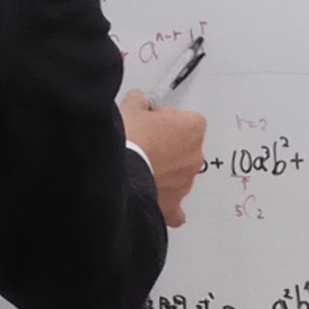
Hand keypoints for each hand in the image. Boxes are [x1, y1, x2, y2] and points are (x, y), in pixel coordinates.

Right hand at [121, 90, 206, 228]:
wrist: (113, 172)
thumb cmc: (127, 139)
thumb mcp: (131, 108)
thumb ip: (140, 101)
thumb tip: (138, 101)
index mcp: (193, 128)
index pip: (184, 118)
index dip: (164, 119)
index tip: (149, 120)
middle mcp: (195, 156)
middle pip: (184, 147)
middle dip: (166, 146)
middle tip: (142, 142)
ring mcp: (185, 182)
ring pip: (179, 174)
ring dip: (164, 170)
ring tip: (138, 165)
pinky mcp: (172, 204)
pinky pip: (175, 207)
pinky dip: (166, 202)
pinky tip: (155, 198)